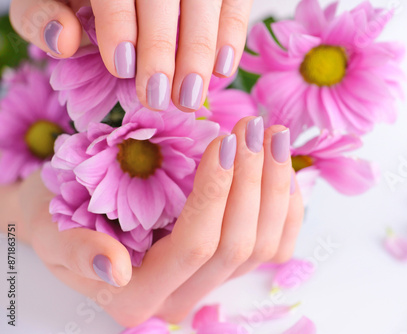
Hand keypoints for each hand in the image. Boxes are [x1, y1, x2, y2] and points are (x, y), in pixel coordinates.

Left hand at [9, 0, 252, 111]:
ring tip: (189, 97)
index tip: (121, 68)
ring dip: (199, 52)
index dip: (119, 24)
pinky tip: (222, 70)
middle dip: (161, 48)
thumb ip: (40, 13)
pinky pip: (236, 3)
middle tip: (156, 97)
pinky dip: (232, 35)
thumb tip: (64, 41)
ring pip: (204, 1)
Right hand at [22, 117, 303, 326]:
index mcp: (140, 295)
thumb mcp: (52, 231)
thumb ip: (78, 253)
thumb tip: (115, 269)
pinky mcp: (231, 267)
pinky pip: (277, 246)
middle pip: (237, 244)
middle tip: (253, 126)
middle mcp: (182, 297)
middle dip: (252, 181)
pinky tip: (283, 169)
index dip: (215, 190)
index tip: (225, 138)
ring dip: (275, 187)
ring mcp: (212, 284)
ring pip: (265, 246)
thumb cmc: (60, 219)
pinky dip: (288, 207)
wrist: (73, 220)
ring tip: (273, 135)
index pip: (194, 244)